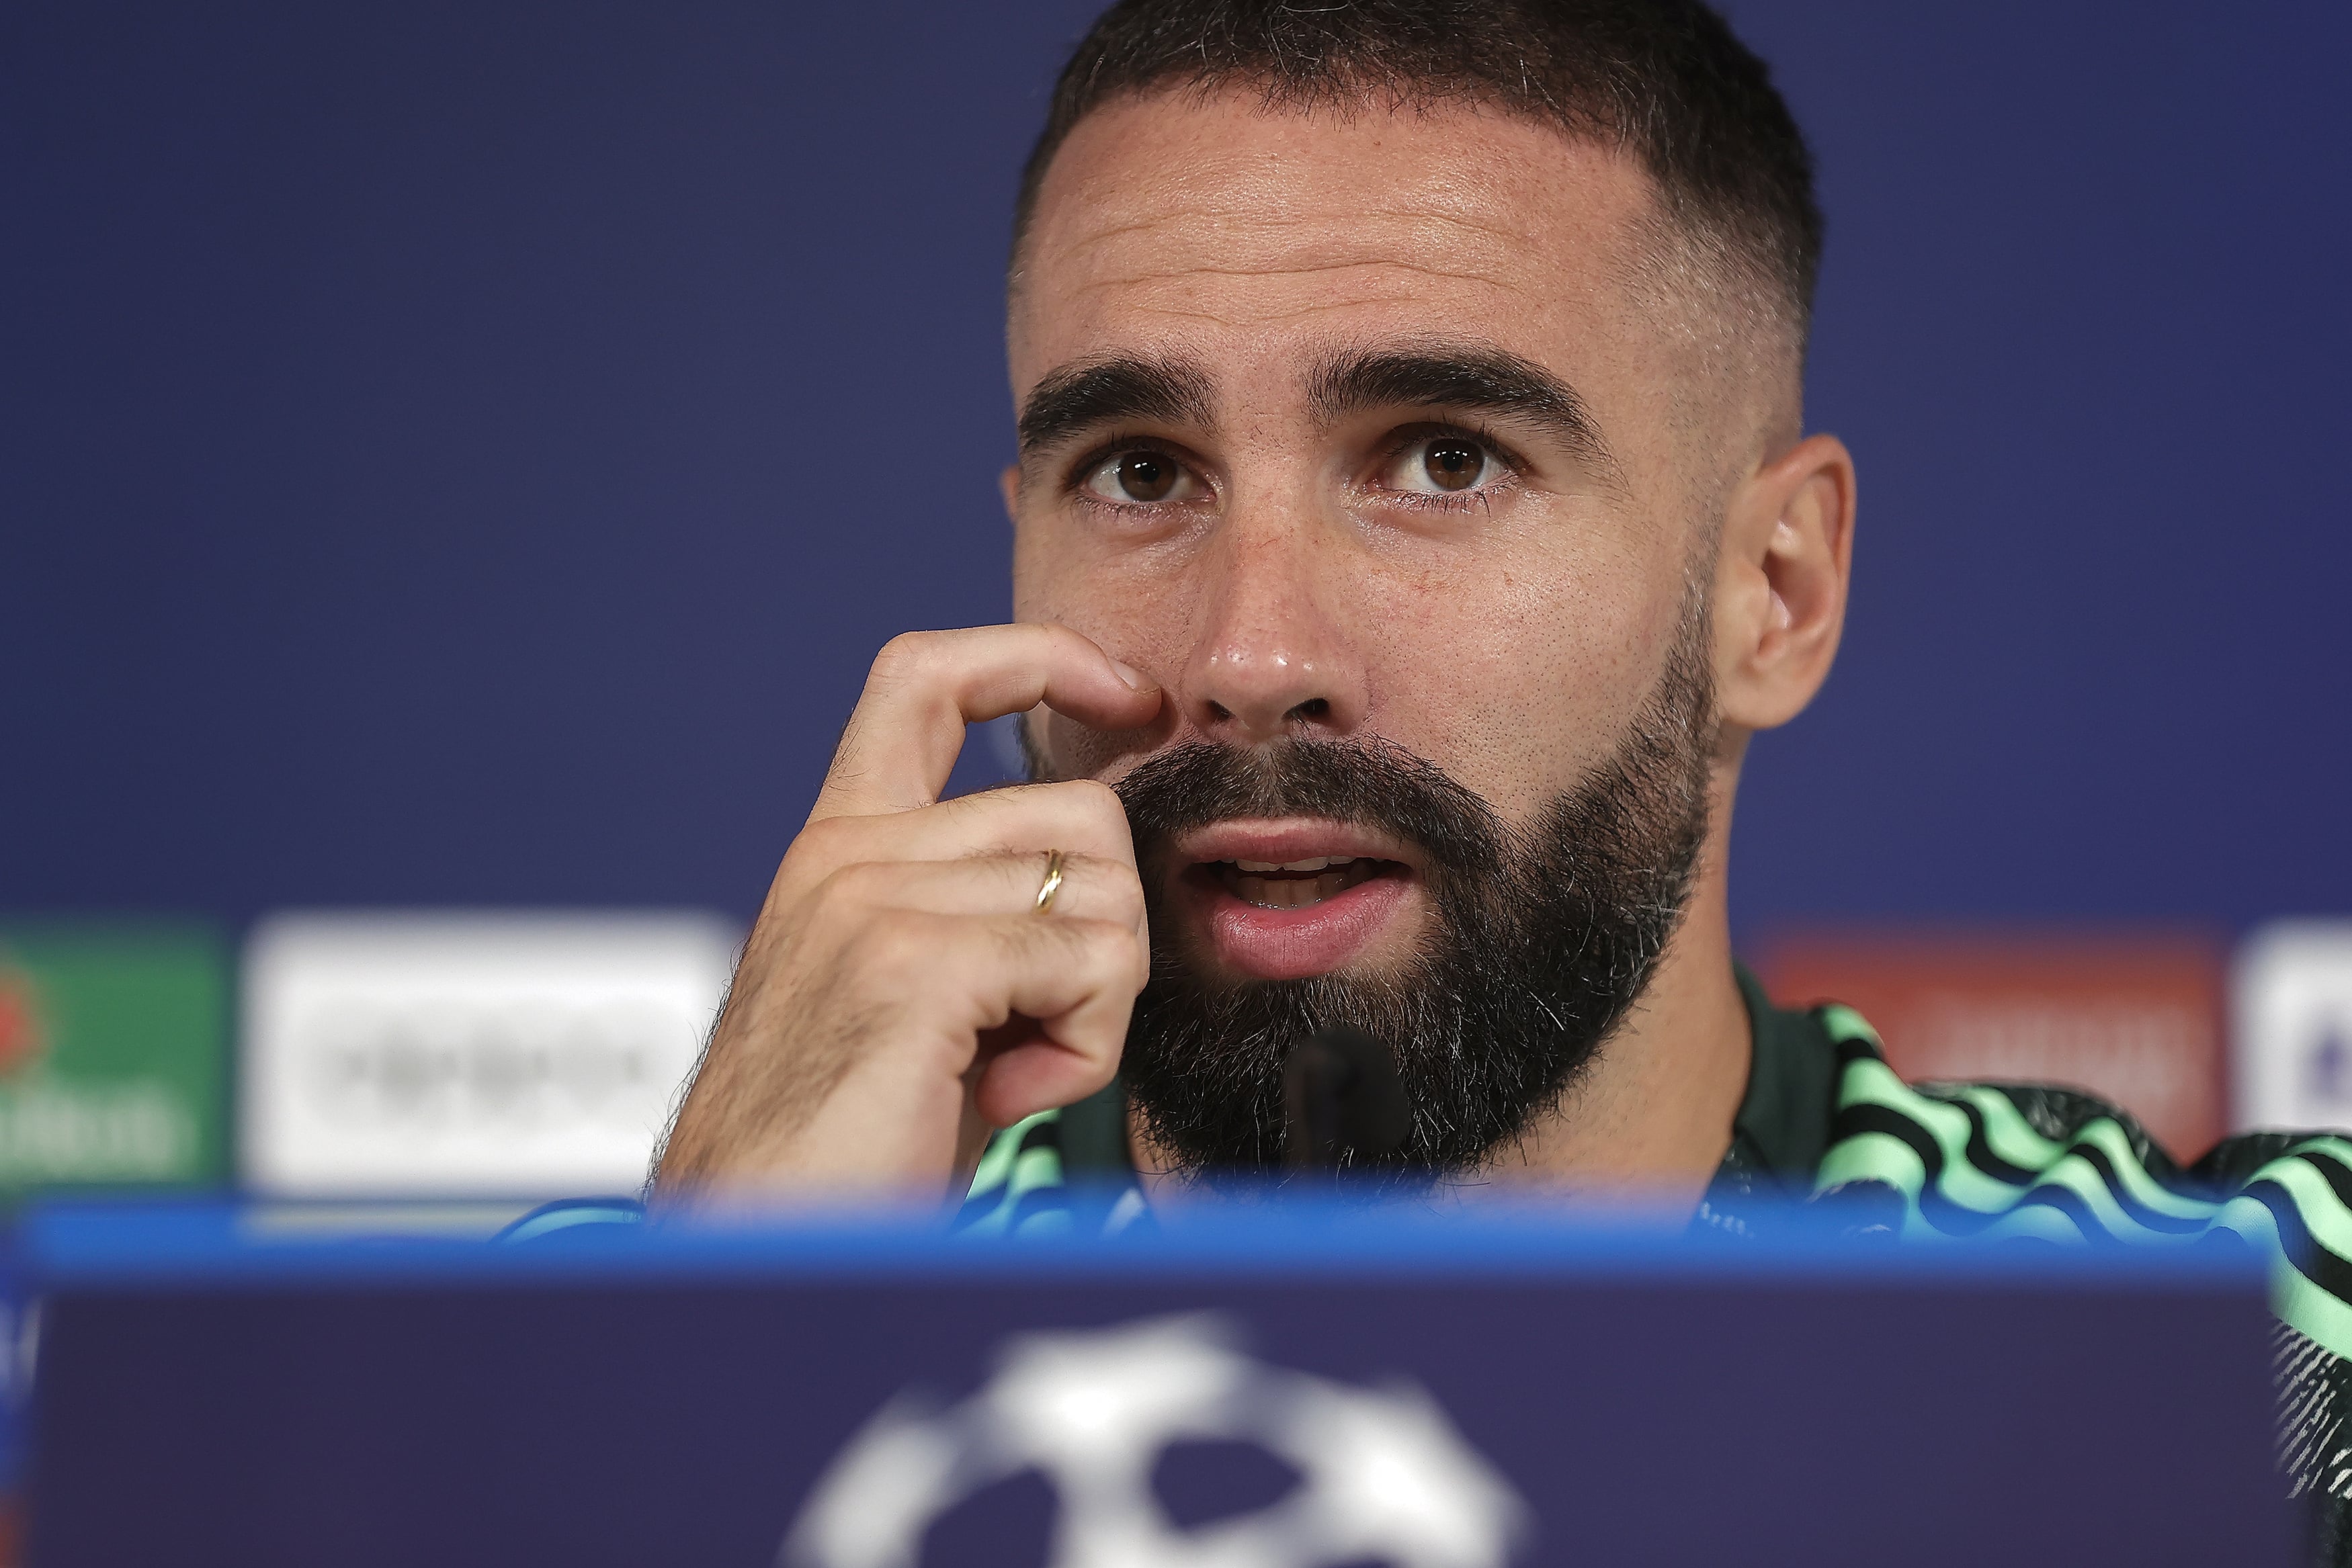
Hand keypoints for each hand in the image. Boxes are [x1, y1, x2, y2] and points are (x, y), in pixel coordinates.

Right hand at [651, 624, 1160, 1205]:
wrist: (758, 1253)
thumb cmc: (845, 1153)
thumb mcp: (910, 1000)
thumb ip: (975, 913)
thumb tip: (1101, 869)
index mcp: (839, 846)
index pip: (927, 677)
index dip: (1040, 657)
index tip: (1126, 695)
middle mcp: (847, 851)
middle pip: (1081, 813)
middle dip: (1104, 935)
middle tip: (1034, 1033)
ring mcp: (871, 898)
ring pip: (1102, 895)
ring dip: (1094, 1006)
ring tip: (1005, 1073)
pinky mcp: (911, 962)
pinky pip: (1088, 966)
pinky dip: (1082, 1050)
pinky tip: (1006, 1096)